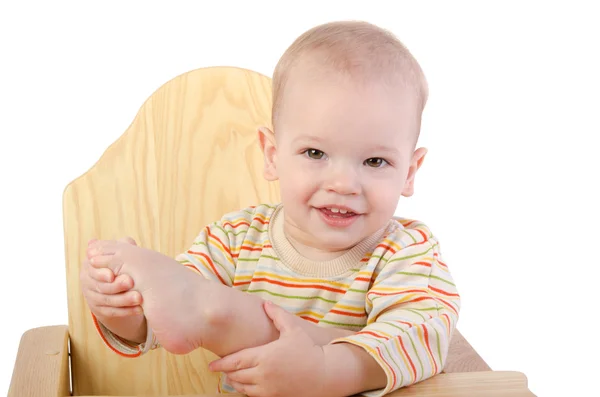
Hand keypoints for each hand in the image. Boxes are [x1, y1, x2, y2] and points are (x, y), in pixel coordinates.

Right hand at [80, 237, 141, 317]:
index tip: (112, 275)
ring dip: (124, 299)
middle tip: (131, 283)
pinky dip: (126, 311)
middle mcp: (88, 282)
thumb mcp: (119, 253)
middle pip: (100, 286)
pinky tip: (140, 309)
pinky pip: (113, 312)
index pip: (92, 270)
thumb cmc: (119, 263)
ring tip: (139, 297)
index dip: (101, 273)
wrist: (116, 284)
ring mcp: (93, 297)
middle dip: (116, 286)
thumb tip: (127, 241)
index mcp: (89, 265)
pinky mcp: (100, 310)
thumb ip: (123, 247)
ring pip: (107, 301)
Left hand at [209, 301, 327, 396]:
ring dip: (234, 383)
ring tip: (231, 377)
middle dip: (226, 373)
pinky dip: (246, 391)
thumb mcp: (293, 329)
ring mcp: (268, 388)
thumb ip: (277, 316)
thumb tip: (265, 304)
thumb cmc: (308, 350)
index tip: (211, 365)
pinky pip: (253, 396)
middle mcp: (263, 374)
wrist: (324, 373)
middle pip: (236, 375)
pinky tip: (245, 385)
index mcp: (264, 356)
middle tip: (220, 369)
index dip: (221, 364)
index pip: (235, 361)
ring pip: (242, 388)